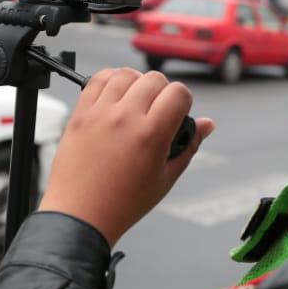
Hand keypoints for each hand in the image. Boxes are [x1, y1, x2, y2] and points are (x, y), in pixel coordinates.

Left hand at [39, 69, 214, 246]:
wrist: (80, 214)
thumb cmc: (123, 203)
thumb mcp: (165, 178)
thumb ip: (188, 146)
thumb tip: (207, 124)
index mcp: (151, 135)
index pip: (178, 92)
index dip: (184, 101)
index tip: (178, 113)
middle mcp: (125, 118)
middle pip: (154, 79)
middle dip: (162, 91)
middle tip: (157, 112)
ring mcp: (100, 113)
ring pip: (126, 74)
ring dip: (137, 83)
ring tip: (136, 103)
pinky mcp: (80, 114)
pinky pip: (97, 79)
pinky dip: (110, 80)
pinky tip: (115, 95)